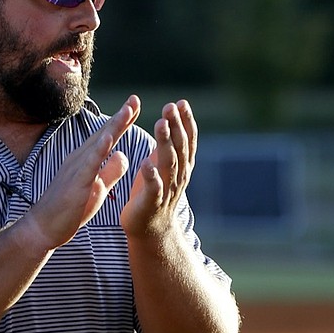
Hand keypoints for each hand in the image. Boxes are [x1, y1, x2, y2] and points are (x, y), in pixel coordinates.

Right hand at [19, 95, 140, 250]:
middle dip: (121, 116)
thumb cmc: (69, 210)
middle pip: (104, 133)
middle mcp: (80, 159)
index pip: (107, 137)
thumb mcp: (97, 188)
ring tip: (128, 110)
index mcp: (86, 160)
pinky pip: (90, 162)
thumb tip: (123, 155)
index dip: (121, 122)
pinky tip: (110, 136)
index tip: (135, 106)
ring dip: (114, 125)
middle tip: (135, 98)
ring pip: (99, 142)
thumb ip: (110, 172)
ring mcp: (77, 168)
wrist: (43, 228)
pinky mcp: (76, 182)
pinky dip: (100, 148)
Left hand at [121, 100, 196, 240]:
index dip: (186, 122)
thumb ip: (168, 145)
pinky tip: (146, 163)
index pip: (187, 140)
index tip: (182, 102)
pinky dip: (151, 176)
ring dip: (166, 143)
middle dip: (176, 126)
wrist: (151, 230)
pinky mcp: (152, 203)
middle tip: (170, 107)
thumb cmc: (155, 192)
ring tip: (161, 124)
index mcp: (181, 166)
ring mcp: (167, 190)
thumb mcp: (164, 165)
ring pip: (169, 164)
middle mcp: (178, 176)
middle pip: (180, 148)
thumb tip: (171, 118)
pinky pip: (154, 188)